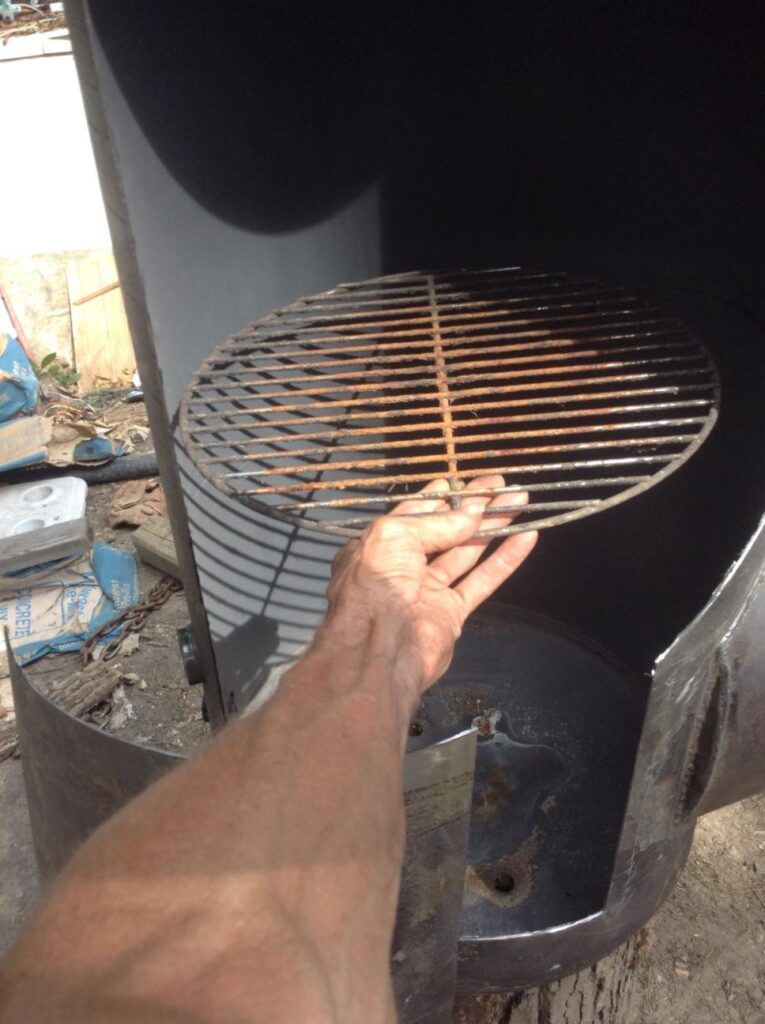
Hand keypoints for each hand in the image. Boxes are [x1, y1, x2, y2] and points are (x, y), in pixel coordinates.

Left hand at [315, 475, 537, 710]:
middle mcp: (401, 566)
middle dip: (474, 507)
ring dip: (494, 526)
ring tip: (521, 501)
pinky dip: (505, 561)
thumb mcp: (394, 537)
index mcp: (378, 546)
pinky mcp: (451, 614)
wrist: (377, 650)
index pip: (414, 514)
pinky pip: (482, 582)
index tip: (467, 481)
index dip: (442, 498)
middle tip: (503, 485)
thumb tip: (473, 514)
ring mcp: (427, 591)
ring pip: (466, 552)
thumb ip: (437, 524)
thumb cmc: (376, 584)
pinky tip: (527, 537)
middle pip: (444, 531)